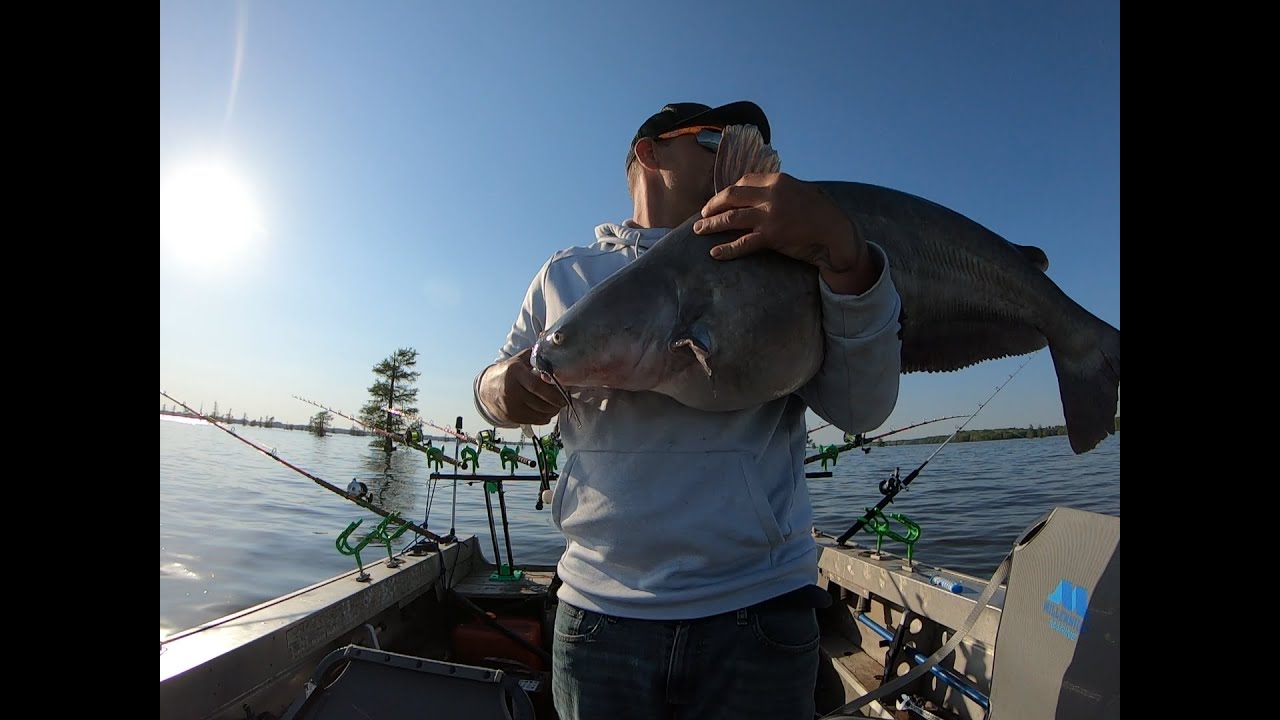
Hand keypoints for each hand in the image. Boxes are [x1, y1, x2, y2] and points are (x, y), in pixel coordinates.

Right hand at [478, 347, 566, 425]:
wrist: (485, 387)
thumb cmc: (505, 373)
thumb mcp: (517, 360)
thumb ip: (533, 356)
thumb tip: (551, 350)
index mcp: (515, 373)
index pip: (536, 386)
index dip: (553, 393)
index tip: (564, 395)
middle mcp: (511, 390)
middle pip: (539, 402)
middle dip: (555, 404)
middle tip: (563, 401)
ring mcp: (510, 405)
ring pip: (537, 413)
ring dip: (551, 412)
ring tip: (556, 407)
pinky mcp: (510, 416)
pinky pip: (532, 420)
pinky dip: (543, 418)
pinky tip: (546, 413)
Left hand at [694, 172, 874, 294]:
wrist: (836, 232)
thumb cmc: (820, 213)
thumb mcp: (799, 192)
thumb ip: (779, 191)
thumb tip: (760, 195)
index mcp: (777, 180)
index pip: (743, 181)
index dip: (727, 192)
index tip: (719, 201)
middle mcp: (771, 194)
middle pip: (731, 196)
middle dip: (713, 205)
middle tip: (702, 214)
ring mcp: (770, 215)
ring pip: (731, 218)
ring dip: (711, 224)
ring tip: (698, 230)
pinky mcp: (771, 236)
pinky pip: (742, 242)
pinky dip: (726, 249)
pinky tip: (715, 253)